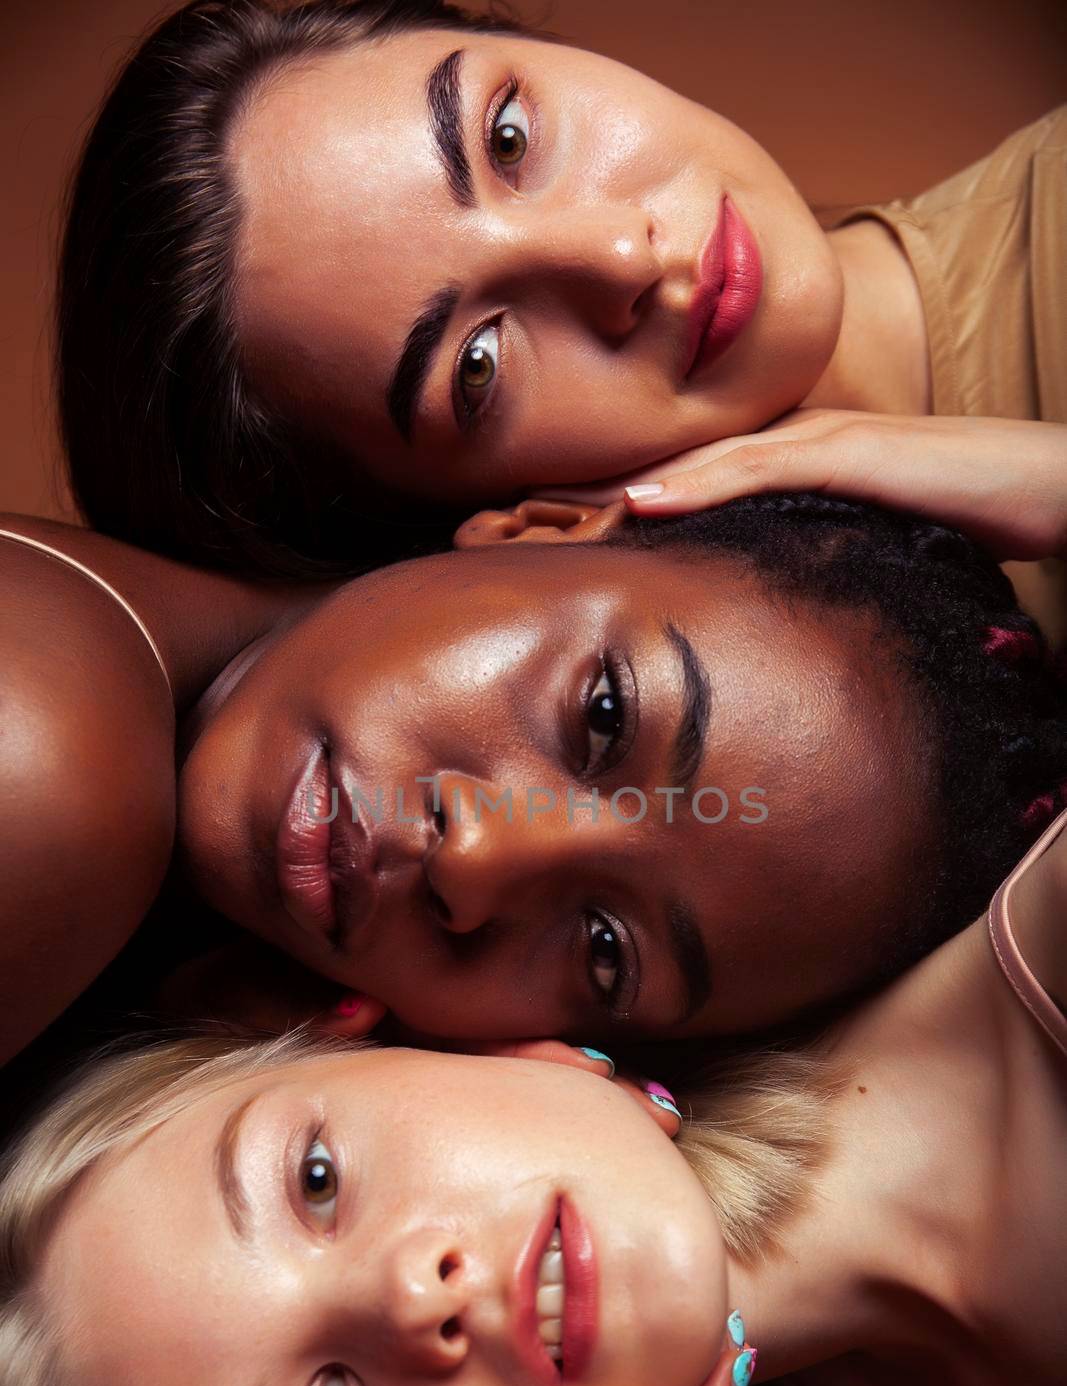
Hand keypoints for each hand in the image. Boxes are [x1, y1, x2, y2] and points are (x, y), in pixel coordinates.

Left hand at [546, 413, 1066, 562]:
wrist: (1051, 482)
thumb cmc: (959, 520)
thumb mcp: (853, 558)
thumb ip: (792, 569)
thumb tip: (740, 614)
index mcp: (776, 481)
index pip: (668, 498)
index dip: (590, 518)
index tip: (517, 547)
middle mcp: (783, 451)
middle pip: (657, 473)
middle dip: (568, 499)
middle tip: (479, 525)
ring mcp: (817, 444)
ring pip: (691, 465)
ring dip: (609, 488)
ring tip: (528, 511)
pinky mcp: (856, 453)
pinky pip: (765, 467)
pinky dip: (701, 484)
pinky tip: (645, 500)